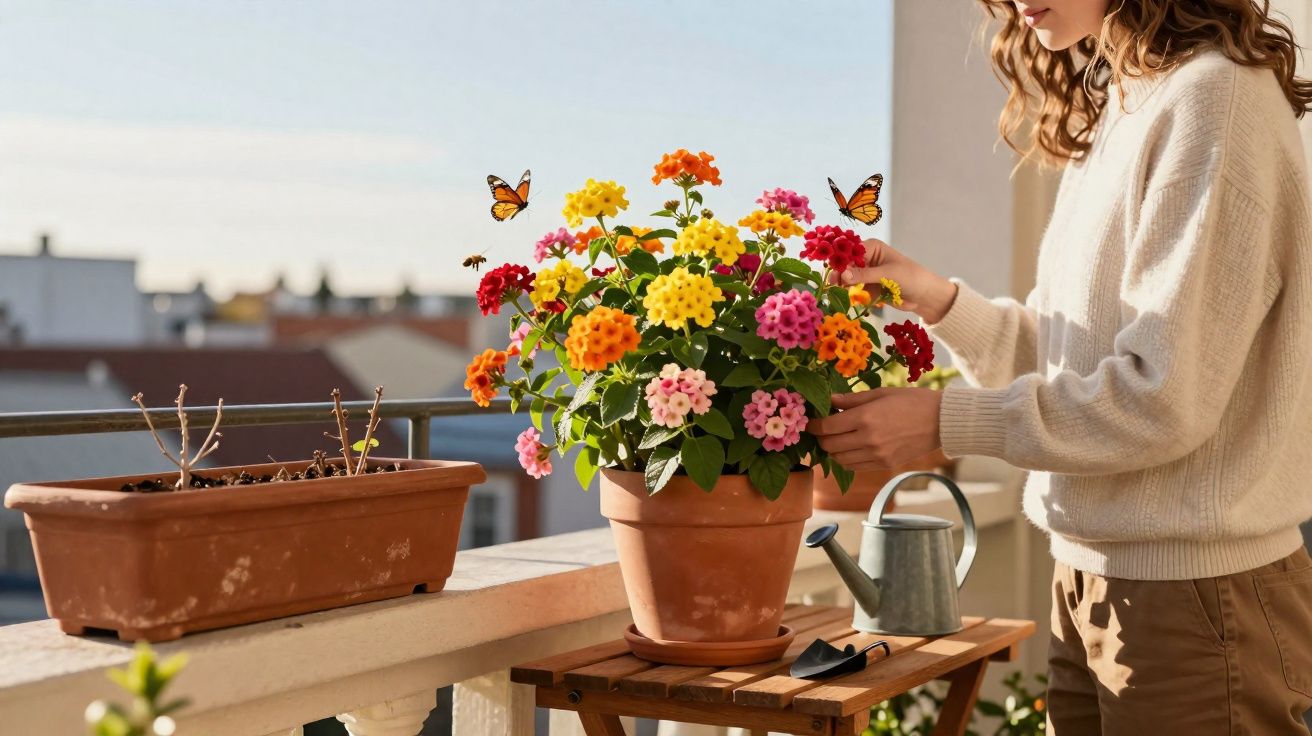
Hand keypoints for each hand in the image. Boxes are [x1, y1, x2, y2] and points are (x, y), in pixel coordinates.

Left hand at [808, 389, 942, 471]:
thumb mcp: (880, 393)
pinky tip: (849, 448)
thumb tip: (828, 400)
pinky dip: (846, 459)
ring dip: (832, 450)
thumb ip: (851, 400)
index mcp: (865, 418)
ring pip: (839, 459)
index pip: (827, 427)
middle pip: (829, 445)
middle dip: (820, 437)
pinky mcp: (884, 465)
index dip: (814, 425)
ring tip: (834, 439)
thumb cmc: (911, 401)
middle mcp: (868, 439)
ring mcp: (877, 455)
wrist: (941, 421)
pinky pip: (855, 466)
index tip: (810, 421)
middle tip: (820, 429)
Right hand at [835, 238, 957, 323]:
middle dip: (840, 274)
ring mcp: (866, 273)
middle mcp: (866, 258)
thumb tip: (843, 274)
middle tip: (833, 285)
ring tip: (839, 291)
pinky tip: (848, 296)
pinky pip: (853, 289)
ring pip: (847, 278)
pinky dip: (851, 293)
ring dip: (844, 285)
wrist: (924, 295)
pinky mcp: (867, 286)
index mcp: (872, 248)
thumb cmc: (910, 277)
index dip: (841, 261)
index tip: (834, 273)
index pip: (850, 252)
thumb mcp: (887, 275)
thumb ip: (864, 275)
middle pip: (845, 265)